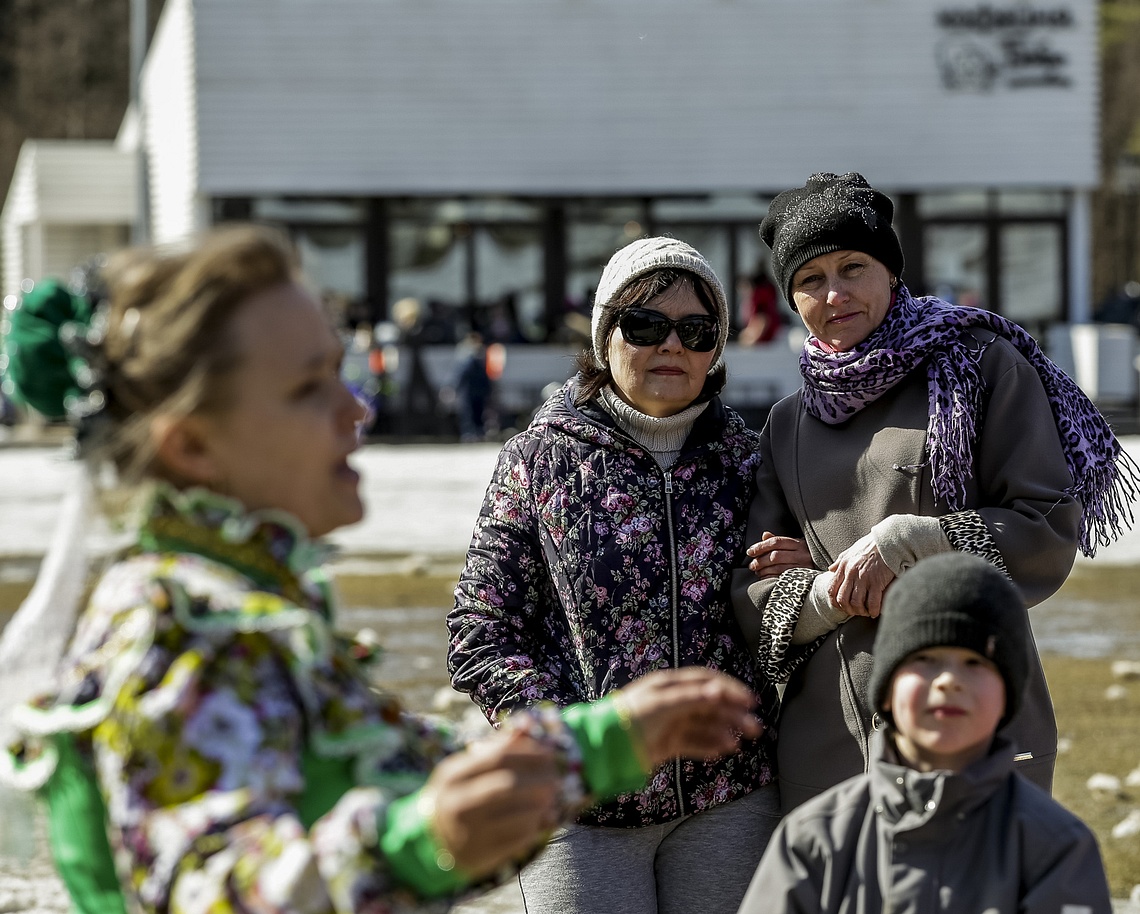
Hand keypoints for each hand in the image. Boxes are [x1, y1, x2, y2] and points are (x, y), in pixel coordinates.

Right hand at [421, 728, 559, 877]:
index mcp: (453, 775)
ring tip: (552, 798)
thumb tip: (527, 723)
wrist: (430, 840)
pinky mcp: (480, 856)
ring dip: (541, 805)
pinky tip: (542, 819)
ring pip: (515, 815)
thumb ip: (497, 747)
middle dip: (539, 779)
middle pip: (508, 785)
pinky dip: (536, 827)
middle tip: (556, 778)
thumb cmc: (457, 794)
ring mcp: (468, 832)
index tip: (549, 753)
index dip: (529, 754)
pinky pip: (517, 840)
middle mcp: (457, 803)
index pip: (498, 757)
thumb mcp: (468, 768)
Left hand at [614, 667, 761, 767]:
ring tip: (739, 743)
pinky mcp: (668, 743)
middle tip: (755, 728)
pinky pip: (694, 743)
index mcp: (670, 685)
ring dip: (724, 732)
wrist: (607, 746)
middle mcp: (673, 701)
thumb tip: (720, 691)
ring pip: (705, 725)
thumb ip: (693, 698)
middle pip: (709, 705)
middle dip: (733, 714)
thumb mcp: (664, 703)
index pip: (706, 681)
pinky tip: (722, 750)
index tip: (750, 701)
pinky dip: (709, 746)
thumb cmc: (632, 717)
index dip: (730, 689)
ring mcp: (671, 723)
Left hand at [747, 532, 813, 578]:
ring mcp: (804, 567)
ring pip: (778, 568)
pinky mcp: (803, 578)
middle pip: (775, 556)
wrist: (827, 572)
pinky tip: (765, 578)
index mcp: (798, 543)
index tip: (750, 551)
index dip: (761, 546)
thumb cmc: (805, 555)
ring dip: (764, 570)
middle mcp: (802, 554)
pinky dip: (770, 578)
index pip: (776, 542)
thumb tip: (764, 535)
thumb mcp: (794, 545)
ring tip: (757, 572)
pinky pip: (783, 578)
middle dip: (760, 561)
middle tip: (752, 565)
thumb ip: (778, 541)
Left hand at [827, 533, 895, 617]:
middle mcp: (851, 573)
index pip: (832, 589)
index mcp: (844, 566)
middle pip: (843, 599)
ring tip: (865, 612)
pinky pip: (872, 602)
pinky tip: (875, 612)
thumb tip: (830, 569)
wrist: (888, 541)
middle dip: (848, 609)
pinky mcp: (877, 582)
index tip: (841, 607)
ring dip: (860, 611)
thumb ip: (840, 561)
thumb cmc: (871, 546)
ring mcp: (864, 578)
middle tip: (855, 611)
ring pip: (856, 603)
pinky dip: (873, 610)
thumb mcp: (851, 551)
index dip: (835, 602)